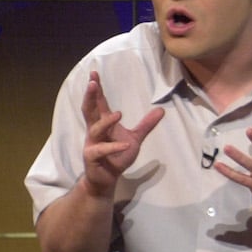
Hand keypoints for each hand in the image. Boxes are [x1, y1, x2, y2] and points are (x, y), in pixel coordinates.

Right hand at [80, 71, 163, 195]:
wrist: (107, 178)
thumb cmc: (117, 156)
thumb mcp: (135, 138)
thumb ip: (146, 124)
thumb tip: (161, 109)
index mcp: (103, 123)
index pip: (98, 103)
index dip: (96, 89)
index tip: (94, 73)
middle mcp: (95, 131)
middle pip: (89, 110)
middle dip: (90, 96)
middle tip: (92, 82)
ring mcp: (92, 144)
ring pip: (95, 129)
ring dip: (106, 121)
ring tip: (120, 114)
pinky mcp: (93, 157)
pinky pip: (101, 150)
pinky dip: (113, 147)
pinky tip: (125, 145)